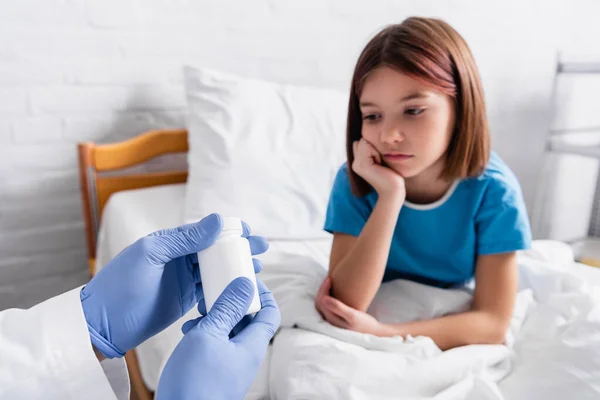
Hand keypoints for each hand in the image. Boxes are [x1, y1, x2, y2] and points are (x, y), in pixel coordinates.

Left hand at [80, 213, 268, 358]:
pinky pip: (210, 288)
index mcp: (169, 242)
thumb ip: (183, 239)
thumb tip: (216, 221)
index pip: (205, 230)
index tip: (247, 231)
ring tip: (256, 268)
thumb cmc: (120, 286)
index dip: (228, 229)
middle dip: (239, 247)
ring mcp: (183, 279)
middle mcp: (178, 258)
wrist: (104, 324)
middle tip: (261, 249)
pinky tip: (240, 287)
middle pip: (215, 248)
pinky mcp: (185, 298)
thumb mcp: (150, 256)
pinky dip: (226, 286)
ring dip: (236, 266)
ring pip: (216, 268)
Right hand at [156, 277, 279, 399]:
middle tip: (214, 292)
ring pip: (229, 332)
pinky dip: (206, 334)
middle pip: (249, 320)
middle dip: (232, 303)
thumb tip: (247, 284)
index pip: (270, 312)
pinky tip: (189, 332)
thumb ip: (227, 307)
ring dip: (215, 318)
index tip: (245, 278)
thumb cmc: (194, 381)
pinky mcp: (216, 374)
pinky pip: (217, 346)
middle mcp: (246, 356)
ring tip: (197, 313)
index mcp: (252, 346)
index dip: (262, 293)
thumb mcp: (209, 335)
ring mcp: (231, 367)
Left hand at [315, 276, 384, 335]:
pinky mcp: (335, 318)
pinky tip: (333, 290)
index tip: (330, 278)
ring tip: (330, 282)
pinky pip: (326, 305)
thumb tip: (324, 298)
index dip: (324, 288)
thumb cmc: (363, 323)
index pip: (321, 301)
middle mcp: (328, 320)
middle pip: (319, 302)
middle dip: (323, 289)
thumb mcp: (353, 315)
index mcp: (330, 319)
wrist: (372, 331)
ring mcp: (331, 320)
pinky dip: (328, 296)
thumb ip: (338, 307)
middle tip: (329, 278)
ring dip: (324, 292)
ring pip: (322, 303)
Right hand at [352, 138, 405, 199]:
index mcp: (358, 162)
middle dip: (372, 146)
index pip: (361, 141)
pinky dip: (376, 152)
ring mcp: (357, 164)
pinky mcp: (362, 165)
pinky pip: (367, 146)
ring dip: (375, 149)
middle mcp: (355, 163)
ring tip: (379, 163)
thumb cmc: (391, 175)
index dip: (372, 146)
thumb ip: (372, 150)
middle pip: (361, 140)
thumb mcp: (380, 159)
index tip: (379, 160)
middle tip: (379, 162)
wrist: (393, 190)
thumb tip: (368, 138)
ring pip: (363, 141)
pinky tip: (379, 164)